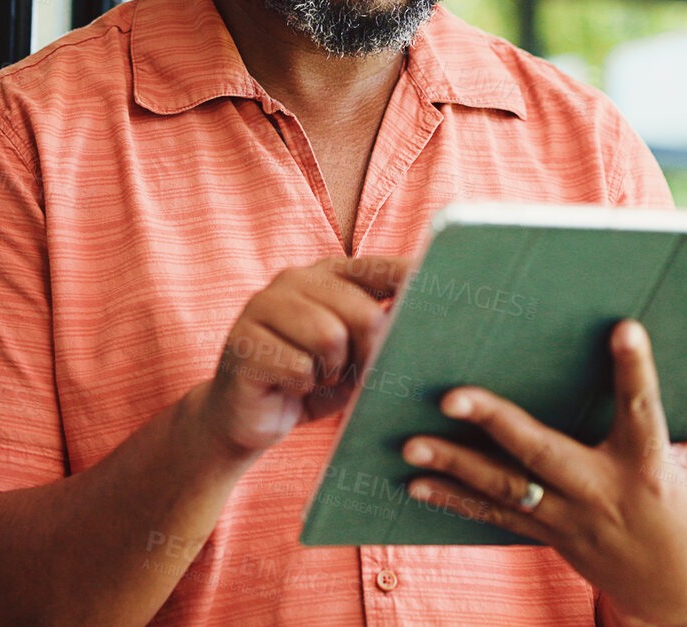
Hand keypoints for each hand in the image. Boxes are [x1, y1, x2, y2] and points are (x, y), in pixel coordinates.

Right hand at [194, 255, 411, 458]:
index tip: (444, 288)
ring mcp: (263, 306)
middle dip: (368, 353)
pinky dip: (302, 387)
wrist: (245, 418)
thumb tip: (423, 325)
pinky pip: (298, 367)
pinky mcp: (243, 340)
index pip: (377, 269)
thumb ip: (380, 333)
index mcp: (325, 275)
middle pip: (361, 312)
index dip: (410, 279)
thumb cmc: (309, 382)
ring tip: (316, 378)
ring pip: (329, 338)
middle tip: (353, 374)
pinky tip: (288, 387)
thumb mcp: (353, 356)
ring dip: (331, 372)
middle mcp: (293, 280)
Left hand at [401, 320, 686, 626]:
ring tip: (410, 443)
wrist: (679, 601)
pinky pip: (496, 518)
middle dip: (496, 423)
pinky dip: (454, 503)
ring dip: (455, 468)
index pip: (643, 408)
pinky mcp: (550, 538)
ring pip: (506, 490)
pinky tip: (414, 486)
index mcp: (651, 465)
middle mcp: (604, 492)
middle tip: (452, 394)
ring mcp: (571, 520)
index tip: (623, 328)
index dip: (636, 369)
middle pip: (542, 453)